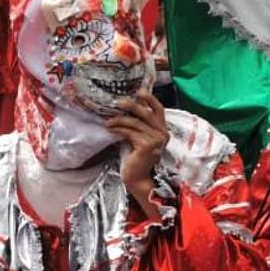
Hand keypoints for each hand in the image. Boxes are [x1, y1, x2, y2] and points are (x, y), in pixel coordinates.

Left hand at [106, 92, 169, 218]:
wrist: (137, 179)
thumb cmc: (136, 159)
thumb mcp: (139, 139)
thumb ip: (139, 126)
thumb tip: (124, 109)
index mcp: (162, 131)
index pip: (159, 110)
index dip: (150, 99)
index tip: (139, 91)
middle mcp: (162, 134)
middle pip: (146, 113)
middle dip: (131, 105)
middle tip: (117, 103)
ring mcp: (155, 140)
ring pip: (135, 123)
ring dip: (119, 120)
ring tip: (107, 121)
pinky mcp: (146, 146)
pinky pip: (130, 132)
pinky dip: (118, 129)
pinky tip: (110, 129)